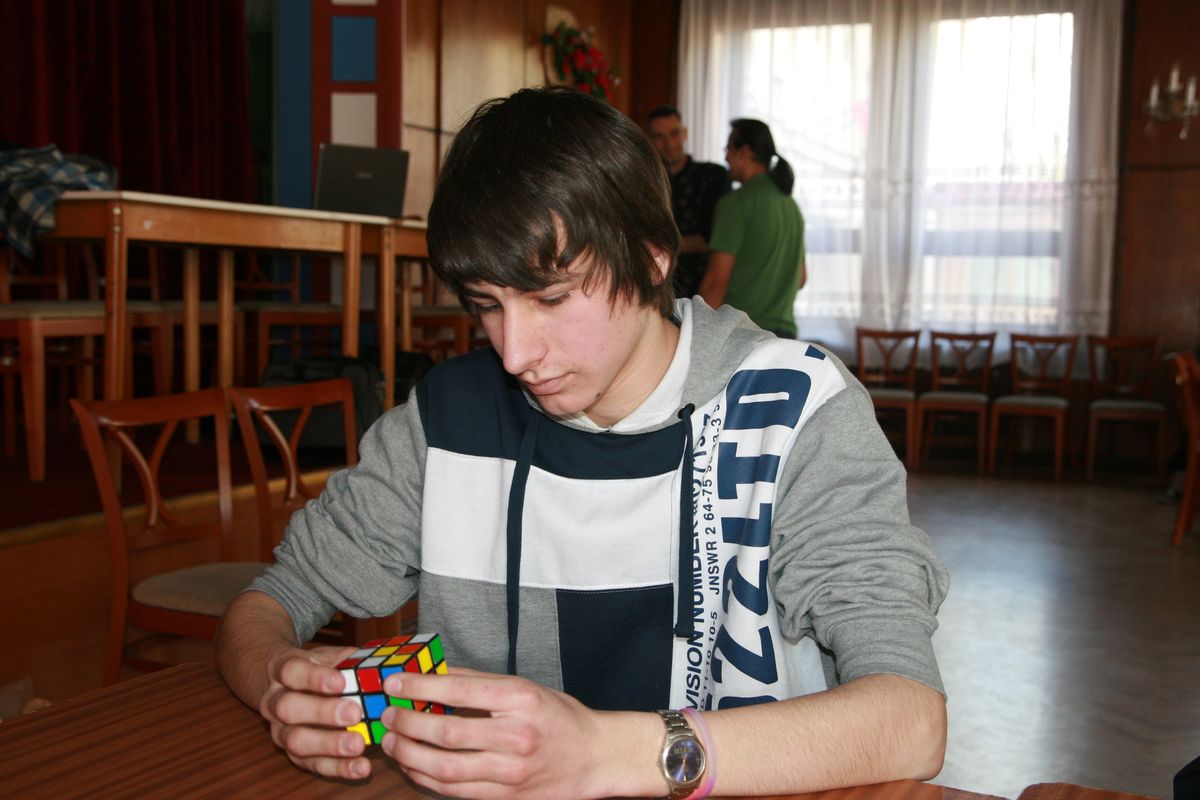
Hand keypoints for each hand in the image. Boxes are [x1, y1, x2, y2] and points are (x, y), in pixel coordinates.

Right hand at [258, 645, 370, 780]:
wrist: (285, 686)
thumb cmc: (316, 668)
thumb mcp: (329, 656)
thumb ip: (350, 659)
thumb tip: (384, 665)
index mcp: (281, 668)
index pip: (290, 671)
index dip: (313, 677)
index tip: (340, 682)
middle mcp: (274, 700)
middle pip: (288, 707)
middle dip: (321, 712)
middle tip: (354, 713)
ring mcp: (279, 729)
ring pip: (295, 740)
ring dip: (328, 744)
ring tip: (358, 744)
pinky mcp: (292, 754)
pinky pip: (311, 764)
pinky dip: (338, 768)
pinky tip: (361, 766)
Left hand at [380, 667, 649, 799]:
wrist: (594, 757)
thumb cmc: (558, 717)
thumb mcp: (524, 687)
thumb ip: (479, 681)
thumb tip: (433, 674)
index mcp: (520, 699)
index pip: (459, 689)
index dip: (419, 686)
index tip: (394, 684)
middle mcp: (516, 736)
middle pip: (446, 731)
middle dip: (407, 723)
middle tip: (387, 716)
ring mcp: (511, 772)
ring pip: (444, 768)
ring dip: (409, 754)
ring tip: (392, 742)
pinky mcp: (506, 798)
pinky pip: (454, 791)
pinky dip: (426, 779)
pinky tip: (413, 765)